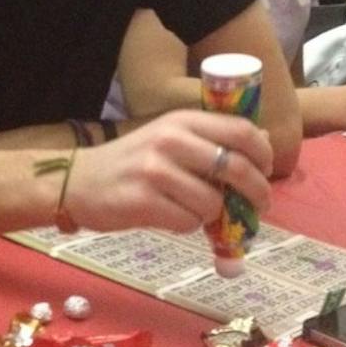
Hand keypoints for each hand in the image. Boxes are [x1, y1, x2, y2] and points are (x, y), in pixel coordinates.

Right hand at [66, 110, 273, 232]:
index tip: (267, 171)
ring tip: (197, 212)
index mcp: (182, 120)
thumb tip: (263, 141)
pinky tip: (172, 218)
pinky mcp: (143, 201)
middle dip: (257, 191)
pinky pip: (187, 222)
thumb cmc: (132, 162)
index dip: (263, 154)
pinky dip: (188, 226)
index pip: (241, 130)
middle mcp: (170, 139)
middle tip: (260, 205)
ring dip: (213, 214)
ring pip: (212, 202)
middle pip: (235, 167)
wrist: (78, 182)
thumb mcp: (170, 138)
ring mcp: (155, 170)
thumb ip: (211, 139)